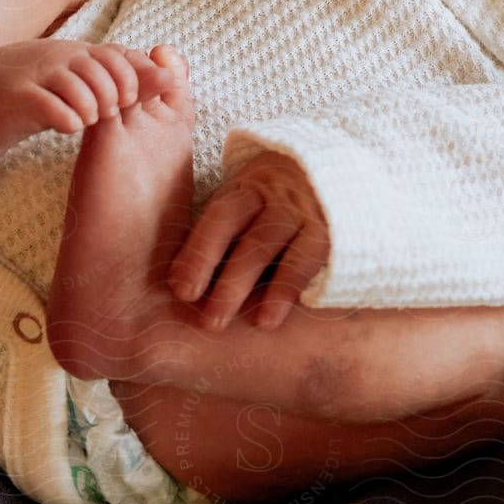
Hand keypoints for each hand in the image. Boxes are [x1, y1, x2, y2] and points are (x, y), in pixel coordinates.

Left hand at [167, 152, 330, 332]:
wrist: (329, 180)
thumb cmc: (270, 208)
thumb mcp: (245, 205)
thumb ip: (215, 233)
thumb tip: (174, 281)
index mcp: (246, 190)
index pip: (221, 215)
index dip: (199, 251)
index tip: (181, 289)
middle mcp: (275, 198)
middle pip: (246, 235)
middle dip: (222, 279)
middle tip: (204, 319)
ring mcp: (302, 214)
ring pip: (269, 245)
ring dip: (243, 286)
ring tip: (221, 323)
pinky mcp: (328, 234)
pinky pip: (305, 261)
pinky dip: (285, 290)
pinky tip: (267, 319)